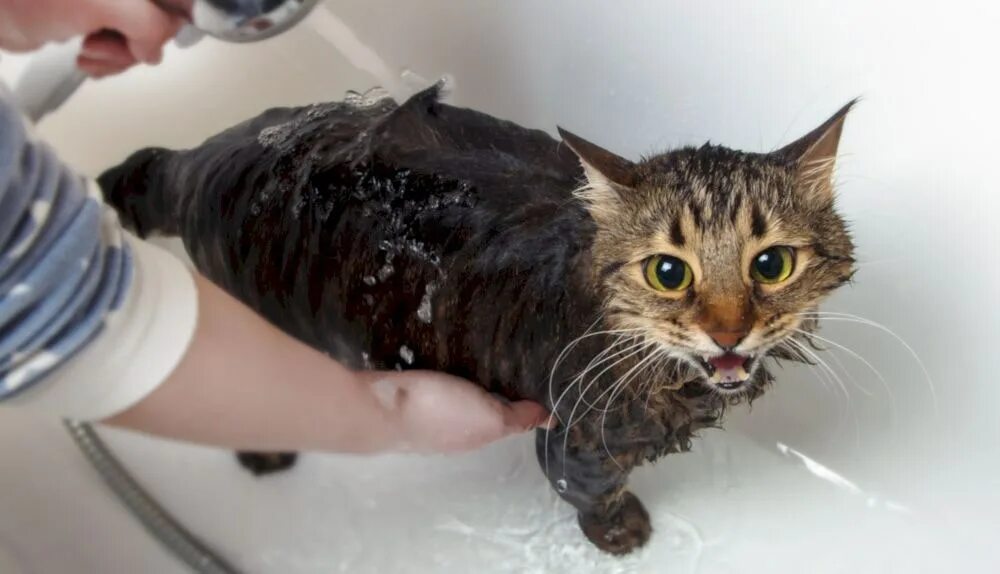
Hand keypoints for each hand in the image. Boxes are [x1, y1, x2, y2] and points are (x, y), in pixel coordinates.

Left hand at [0, 0, 182, 77]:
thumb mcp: (103, 2)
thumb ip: (148, 23)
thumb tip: (154, 52)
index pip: (182, 1)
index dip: (171, 21)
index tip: (148, 39)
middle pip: (163, 19)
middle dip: (138, 44)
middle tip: (105, 44)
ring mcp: (114, 1)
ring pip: (143, 37)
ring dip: (119, 56)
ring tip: (89, 51)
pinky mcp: (96, 16)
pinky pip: (122, 44)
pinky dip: (108, 59)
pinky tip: (85, 56)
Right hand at [361, 370, 553, 452]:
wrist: (380, 406)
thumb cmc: (439, 414)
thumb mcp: (488, 418)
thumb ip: (517, 418)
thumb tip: (552, 421)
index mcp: (474, 434)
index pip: (503, 419)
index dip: (519, 401)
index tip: (533, 372)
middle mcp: (450, 428)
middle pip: (478, 406)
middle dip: (492, 385)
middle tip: (510, 352)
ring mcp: (423, 412)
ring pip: (453, 393)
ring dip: (465, 375)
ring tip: (480, 346)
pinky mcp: (403, 393)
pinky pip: (430, 379)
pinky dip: (441, 369)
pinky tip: (444, 352)